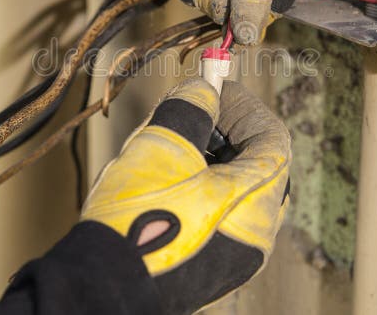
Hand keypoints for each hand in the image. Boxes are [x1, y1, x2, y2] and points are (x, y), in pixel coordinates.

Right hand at [81, 78, 290, 314]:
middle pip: (257, 166)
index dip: (243, 107)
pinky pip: (219, 217)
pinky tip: (166, 181)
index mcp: (256, 204)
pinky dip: (202, 188)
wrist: (103, 287)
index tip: (213, 89)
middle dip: (225, 132)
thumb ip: (189, 110)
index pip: (273, 140)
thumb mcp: (162, 148)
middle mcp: (255, 236)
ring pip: (236, 192)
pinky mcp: (210, 268)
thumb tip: (202, 90)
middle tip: (192, 114)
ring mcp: (234, 257)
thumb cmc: (137, 220)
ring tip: (171, 146)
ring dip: (211, 159)